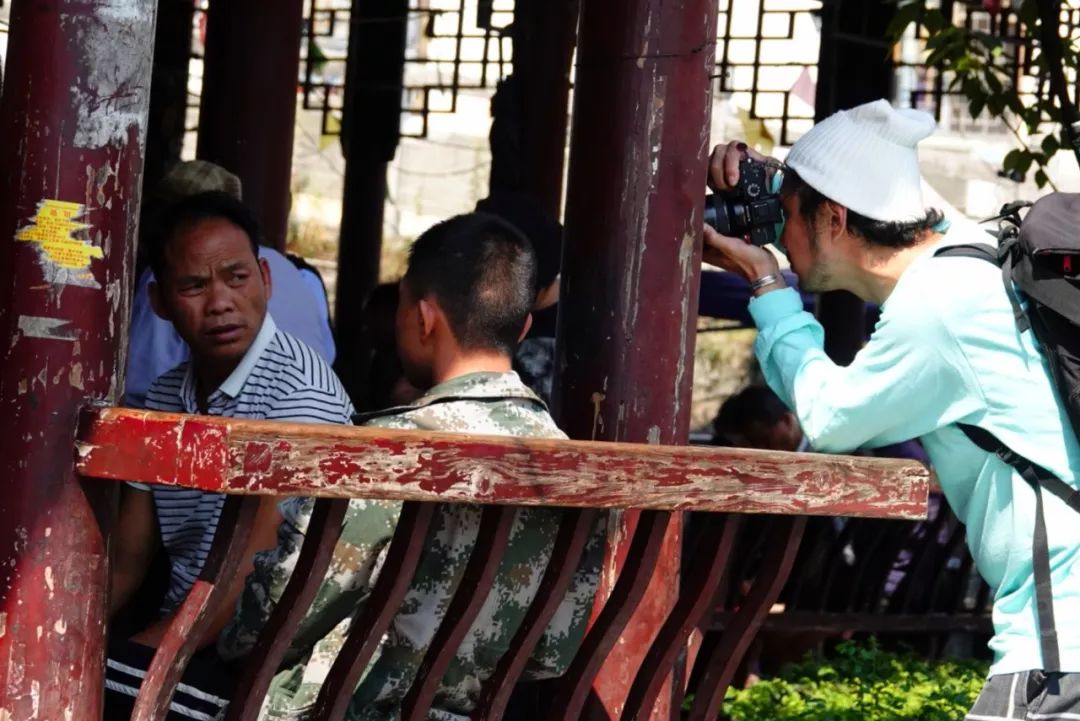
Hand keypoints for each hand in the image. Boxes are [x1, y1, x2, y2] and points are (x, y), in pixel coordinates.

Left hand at [703, 140, 784, 292]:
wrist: (766, 268)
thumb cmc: (748, 261)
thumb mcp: (730, 246)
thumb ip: (714, 237)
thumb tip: (700, 225)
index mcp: (710, 254)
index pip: (693, 241)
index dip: (688, 230)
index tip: (684, 216)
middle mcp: (714, 251)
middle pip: (701, 235)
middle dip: (698, 224)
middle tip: (694, 207)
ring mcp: (724, 248)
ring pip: (712, 233)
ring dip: (709, 224)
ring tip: (704, 208)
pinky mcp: (735, 243)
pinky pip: (725, 232)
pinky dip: (723, 225)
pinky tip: (723, 214)